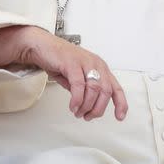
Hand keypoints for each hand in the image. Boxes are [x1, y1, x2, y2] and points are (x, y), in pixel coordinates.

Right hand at [0, 25, 127, 120]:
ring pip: (94, 90)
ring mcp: (85, 62)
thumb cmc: (60, 60)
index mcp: (100, 68)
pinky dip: (77, 99)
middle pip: (105, 92)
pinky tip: (73, 106)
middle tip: (87, 117)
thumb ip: (86, 90)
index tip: (120, 117)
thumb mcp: (78, 77)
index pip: (116, 87)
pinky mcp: (73, 63)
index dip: (120, 103)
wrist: (43, 46)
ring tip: (78, 112)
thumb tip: (89, 106)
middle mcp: (96, 64)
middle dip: (97, 109)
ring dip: (86, 106)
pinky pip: (79, 85)